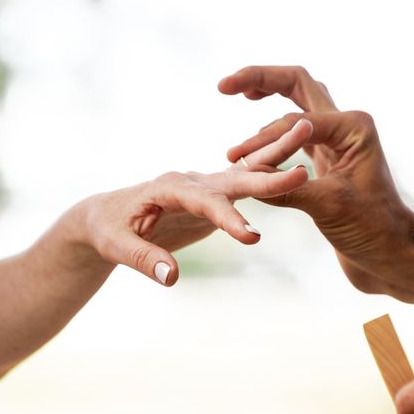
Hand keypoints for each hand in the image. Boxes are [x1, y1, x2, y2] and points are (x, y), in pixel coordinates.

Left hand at [72, 167, 307, 285]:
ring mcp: (205, 187)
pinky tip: (294, 167)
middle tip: (301, 170)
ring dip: (276, 157)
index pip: (204, 202)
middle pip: (235, 177)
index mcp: (169, 187)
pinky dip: (269, 175)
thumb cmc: (107, 229)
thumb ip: (143, 258)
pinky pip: (245, 186)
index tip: (252, 237)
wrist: (107, 215)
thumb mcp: (116, 245)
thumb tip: (172, 277)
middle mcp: (192, 181)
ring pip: (246, 172)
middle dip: (268, 174)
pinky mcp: (213, 198)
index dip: (227, 218)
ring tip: (306, 135)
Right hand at [219, 66, 413, 310]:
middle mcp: (345, 126)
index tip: (235, 160)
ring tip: (236, 94)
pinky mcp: (327, 158)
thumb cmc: (373, 230)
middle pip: (297, 84)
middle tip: (225, 85)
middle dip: (261, 78)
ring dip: (267, 96)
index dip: (261, 140)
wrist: (392, 253)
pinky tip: (256, 136)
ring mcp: (336, 141)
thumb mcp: (329, 207)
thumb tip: (245, 176)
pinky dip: (272, 129)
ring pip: (297, 103)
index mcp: (352, 128)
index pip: (294, 121)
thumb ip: (288, 187)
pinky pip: (294, 132)